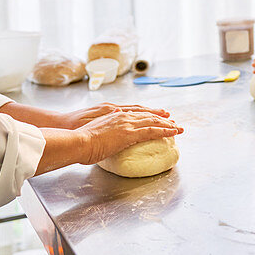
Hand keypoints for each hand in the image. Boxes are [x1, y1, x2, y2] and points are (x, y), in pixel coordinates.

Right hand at [56, 103, 170, 129]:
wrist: (76, 142)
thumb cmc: (79, 140)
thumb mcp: (93, 130)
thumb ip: (102, 129)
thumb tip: (107, 132)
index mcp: (113, 114)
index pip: (135, 112)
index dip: (148, 113)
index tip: (157, 115)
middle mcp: (122, 115)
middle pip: (147, 115)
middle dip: (161, 118)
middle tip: (172, 120)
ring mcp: (126, 124)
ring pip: (152, 122)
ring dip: (167, 125)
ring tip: (178, 128)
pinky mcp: (129, 134)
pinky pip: (151, 131)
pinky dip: (164, 131)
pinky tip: (172, 133)